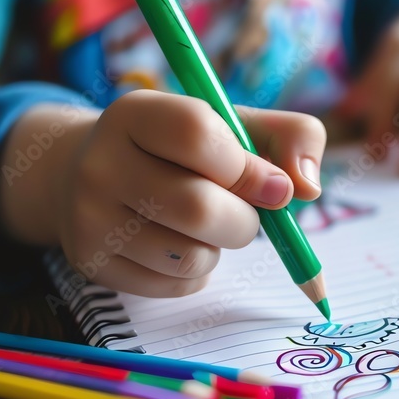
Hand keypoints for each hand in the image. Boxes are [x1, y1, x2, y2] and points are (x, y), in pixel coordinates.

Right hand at [0, 91, 325, 296]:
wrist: (91, 175)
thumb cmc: (181, 151)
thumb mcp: (234, 126)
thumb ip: (290, 137)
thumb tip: (309, 186)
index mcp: (136, 113)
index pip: (198, 136)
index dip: (250, 168)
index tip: (274, 186)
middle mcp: (101, 163)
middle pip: (199, 209)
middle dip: (245, 221)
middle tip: (246, 215)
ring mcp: (90, 218)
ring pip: (190, 256)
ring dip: (219, 248)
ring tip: (202, 227)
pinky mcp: (92, 264)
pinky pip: (175, 285)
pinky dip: (197, 274)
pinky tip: (179, 246)